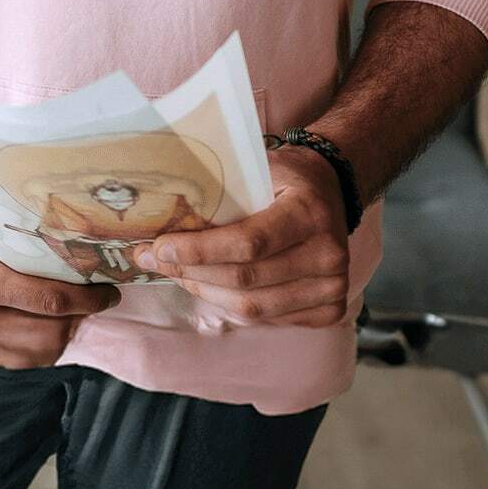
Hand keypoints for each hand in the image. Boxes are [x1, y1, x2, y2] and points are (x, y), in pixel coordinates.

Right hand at [0, 181, 119, 368]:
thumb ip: (31, 241)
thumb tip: (83, 250)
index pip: (51, 301)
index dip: (88, 300)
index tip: (110, 291)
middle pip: (48, 336)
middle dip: (80, 319)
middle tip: (96, 299)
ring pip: (33, 355)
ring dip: (60, 337)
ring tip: (73, 313)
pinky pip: (11, 359)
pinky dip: (36, 347)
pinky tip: (46, 325)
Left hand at [132, 145, 350, 327]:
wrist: (332, 190)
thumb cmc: (288, 177)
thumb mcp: (260, 168)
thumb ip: (224, 193)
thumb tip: (164, 216)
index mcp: (310, 212)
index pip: (249, 243)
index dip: (200, 250)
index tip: (160, 246)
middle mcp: (327, 255)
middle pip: (245, 280)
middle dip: (191, 273)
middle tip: (155, 261)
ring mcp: (332, 288)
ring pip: (252, 308)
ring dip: (205, 293)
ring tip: (177, 275)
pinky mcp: (329, 311)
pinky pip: (266, 320)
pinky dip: (231, 306)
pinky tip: (209, 286)